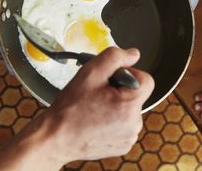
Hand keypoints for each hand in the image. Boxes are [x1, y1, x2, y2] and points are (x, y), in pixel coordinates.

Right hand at [17, 47, 154, 167]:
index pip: (146, 80)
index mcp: (130, 105)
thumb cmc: (71, 107)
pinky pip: (125, 126)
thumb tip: (134, 54)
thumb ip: (115, 57)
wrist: (55, 139)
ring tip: (94, 109)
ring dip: (117, 106)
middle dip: (120, 90)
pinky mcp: (123, 146)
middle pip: (137, 95)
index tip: (111, 78)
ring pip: (130, 110)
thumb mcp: (90, 72)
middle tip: (97, 94)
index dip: (128, 74)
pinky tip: (96, 121)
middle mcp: (135, 124)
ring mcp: (129, 137)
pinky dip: (114, 121)